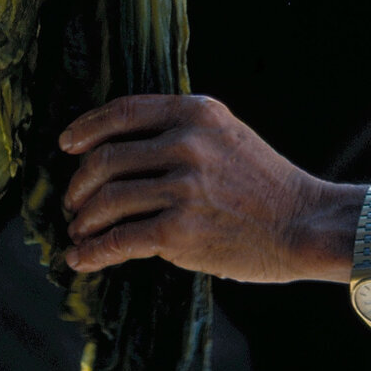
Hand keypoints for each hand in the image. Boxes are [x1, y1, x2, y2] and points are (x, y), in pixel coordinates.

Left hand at [58, 93, 361, 280]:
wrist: (304, 224)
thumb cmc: (266, 185)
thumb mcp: (228, 135)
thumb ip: (184, 131)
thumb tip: (125, 147)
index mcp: (198, 112)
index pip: (125, 111)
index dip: (88, 128)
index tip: (67, 144)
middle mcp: (187, 143)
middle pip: (106, 158)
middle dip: (80, 185)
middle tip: (74, 202)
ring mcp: (183, 187)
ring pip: (107, 201)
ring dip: (83, 221)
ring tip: (80, 233)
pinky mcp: (179, 231)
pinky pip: (118, 241)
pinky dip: (92, 253)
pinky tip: (82, 259)